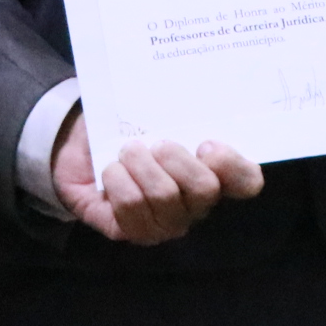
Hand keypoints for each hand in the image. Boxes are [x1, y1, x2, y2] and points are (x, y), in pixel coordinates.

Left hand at [53, 110, 264, 243]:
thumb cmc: (127, 125)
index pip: (247, 182)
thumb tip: (187, 94)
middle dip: (175, 158)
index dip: (232, 166)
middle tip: (155, 144)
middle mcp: (194, 205)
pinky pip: (130, 207)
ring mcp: (164, 223)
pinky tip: (111, 171)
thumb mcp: (153, 110)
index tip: (205, 144)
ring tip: (126, 152)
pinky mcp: (130, 232)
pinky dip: (116, 179)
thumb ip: (177, 110)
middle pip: (204, 190)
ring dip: (139, 164)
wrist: (78, 143)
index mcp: (211, 172)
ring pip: (164, 197)